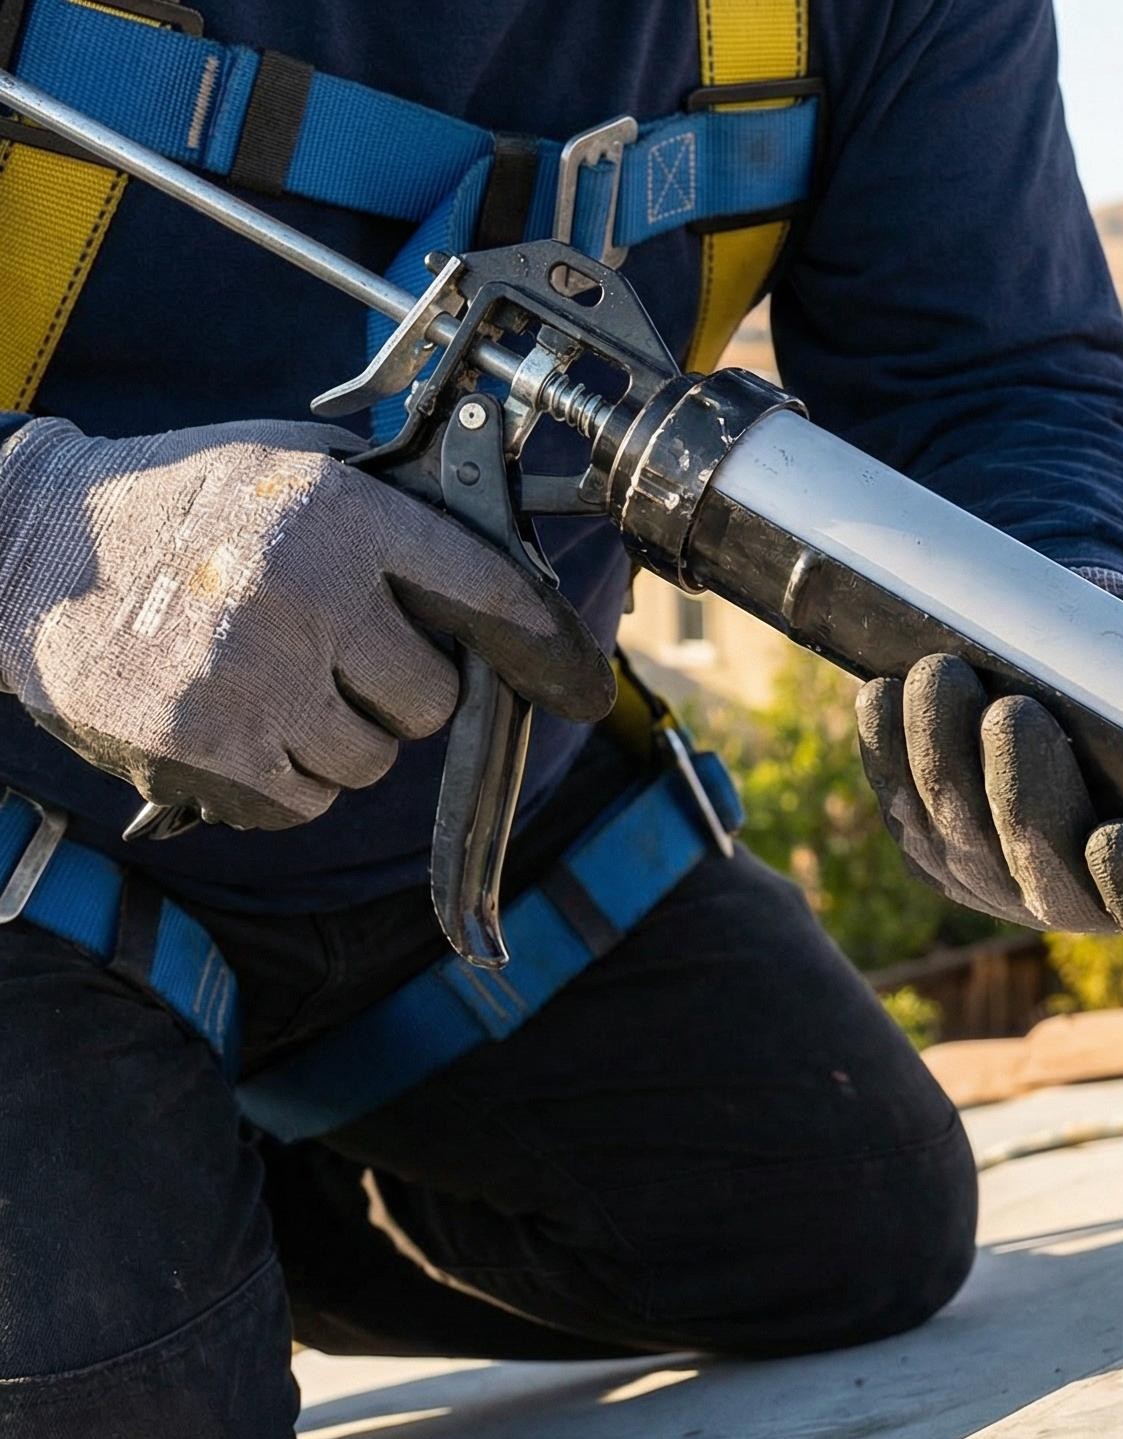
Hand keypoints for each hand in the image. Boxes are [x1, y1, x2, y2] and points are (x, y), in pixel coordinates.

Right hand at [0, 419, 614, 829]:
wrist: (26, 552)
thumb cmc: (180, 505)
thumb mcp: (293, 465)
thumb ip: (395, 512)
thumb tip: (501, 576)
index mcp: (339, 515)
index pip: (487, 594)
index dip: (548, 651)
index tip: (581, 686)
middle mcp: (305, 595)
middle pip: (430, 699)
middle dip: (397, 690)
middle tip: (331, 654)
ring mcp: (255, 680)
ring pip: (371, 760)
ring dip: (337, 737)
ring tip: (269, 678)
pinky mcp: (209, 755)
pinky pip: (305, 802)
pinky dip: (281, 779)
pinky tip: (235, 720)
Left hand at [856, 588, 1122, 969]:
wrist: (1080, 646)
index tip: (1119, 836)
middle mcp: (1092, 902)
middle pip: (1049, 883)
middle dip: (1024, 800)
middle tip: (1015, 712)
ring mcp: (1005, 881)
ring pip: (966, 844)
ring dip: (945, 763)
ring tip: (942, 675)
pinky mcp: (938, 844)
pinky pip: (905, 812)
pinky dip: (890, 754)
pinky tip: (889, 696)